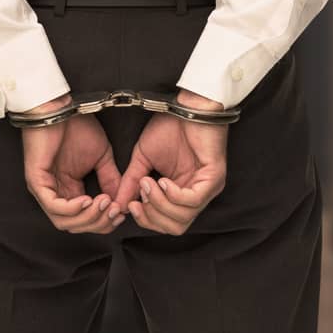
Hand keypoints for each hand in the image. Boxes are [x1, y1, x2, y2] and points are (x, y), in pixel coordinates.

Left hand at [18, 97, 124, 234]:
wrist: (60, 108)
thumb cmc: (76, 127)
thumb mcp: (101, 157)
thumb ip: (110, 180)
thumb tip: (121, 202)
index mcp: (69, 190)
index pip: (85, 219)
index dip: (104, 221)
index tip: (121, 212)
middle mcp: (55, 193)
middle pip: (75, 225)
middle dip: (98, 222)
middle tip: (114, 210)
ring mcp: (43, 189)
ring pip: (64, 220)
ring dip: (88, 217)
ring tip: (104, 203)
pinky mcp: (36, 181)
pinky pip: (53, 206)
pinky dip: (72, 208)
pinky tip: (88, 200)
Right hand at [112, 90, 228, 234]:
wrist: (187, 106)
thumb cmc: (169, 128)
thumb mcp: (142, 158)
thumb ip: (131, 182)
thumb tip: (119, 203)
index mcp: (182, 193)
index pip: (166, 224)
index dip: (146, 219)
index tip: (129, 205)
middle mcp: (197, 195)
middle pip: (175, 227)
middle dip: (152, 216)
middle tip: (139, 196)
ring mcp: (208, 188)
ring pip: (184, 217)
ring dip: (160, 204)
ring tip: (148, 183)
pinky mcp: (214, 178)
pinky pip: (194, 200)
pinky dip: (173, 195)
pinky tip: (162, 181)